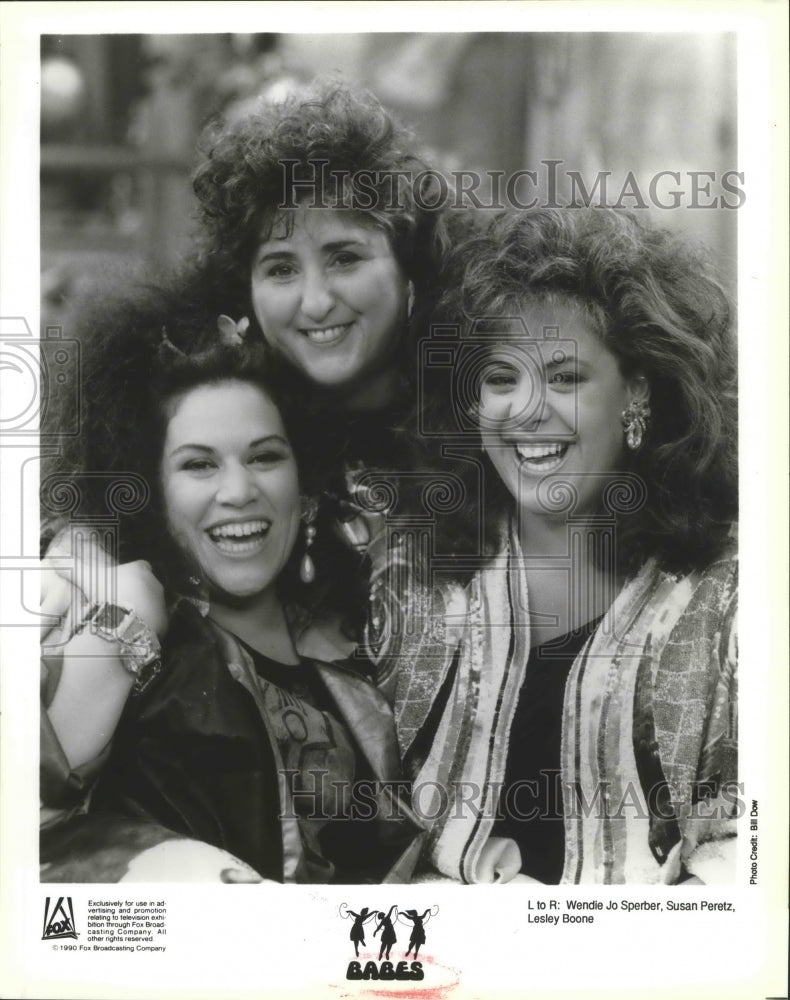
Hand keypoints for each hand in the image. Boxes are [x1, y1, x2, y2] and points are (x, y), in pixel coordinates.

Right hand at [43, 530, 166, 638]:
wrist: (121, 626)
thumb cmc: (107, 595)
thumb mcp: (87, 578)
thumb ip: (73, 567)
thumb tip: (55, 557)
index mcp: (141, 570)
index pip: (138, 567)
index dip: (126, 574)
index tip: (114, 583)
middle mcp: (156, 585)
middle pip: (145, 586)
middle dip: (133, 592)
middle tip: (114, 603)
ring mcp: (161, 605)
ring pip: (151, 604)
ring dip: (139, 609)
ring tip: (119, 619)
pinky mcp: (164, 623)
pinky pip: (154, 622)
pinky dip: (144, 624)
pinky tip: (128, 630)